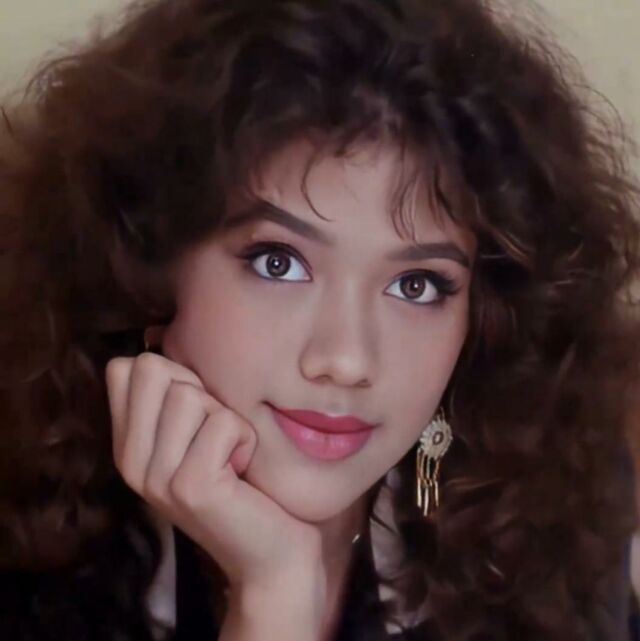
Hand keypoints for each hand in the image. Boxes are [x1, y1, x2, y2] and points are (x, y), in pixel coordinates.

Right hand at [104, 348, 325, 601]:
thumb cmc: (241, 483)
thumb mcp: (196, 435)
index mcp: (129, 445)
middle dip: (199, 391)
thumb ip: (172, 396)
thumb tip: (158, 336)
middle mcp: (132, 461)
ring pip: (190, 394)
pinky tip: (242, 471)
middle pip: (152, 369)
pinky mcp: (190, 486)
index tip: (197, 413)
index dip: (172, 375)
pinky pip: (224, 423)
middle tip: (215, 435)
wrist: (268, 553)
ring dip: (226, 418)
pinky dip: (246, 439)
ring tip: (230, 456)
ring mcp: (157, 477)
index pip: (124, 367)